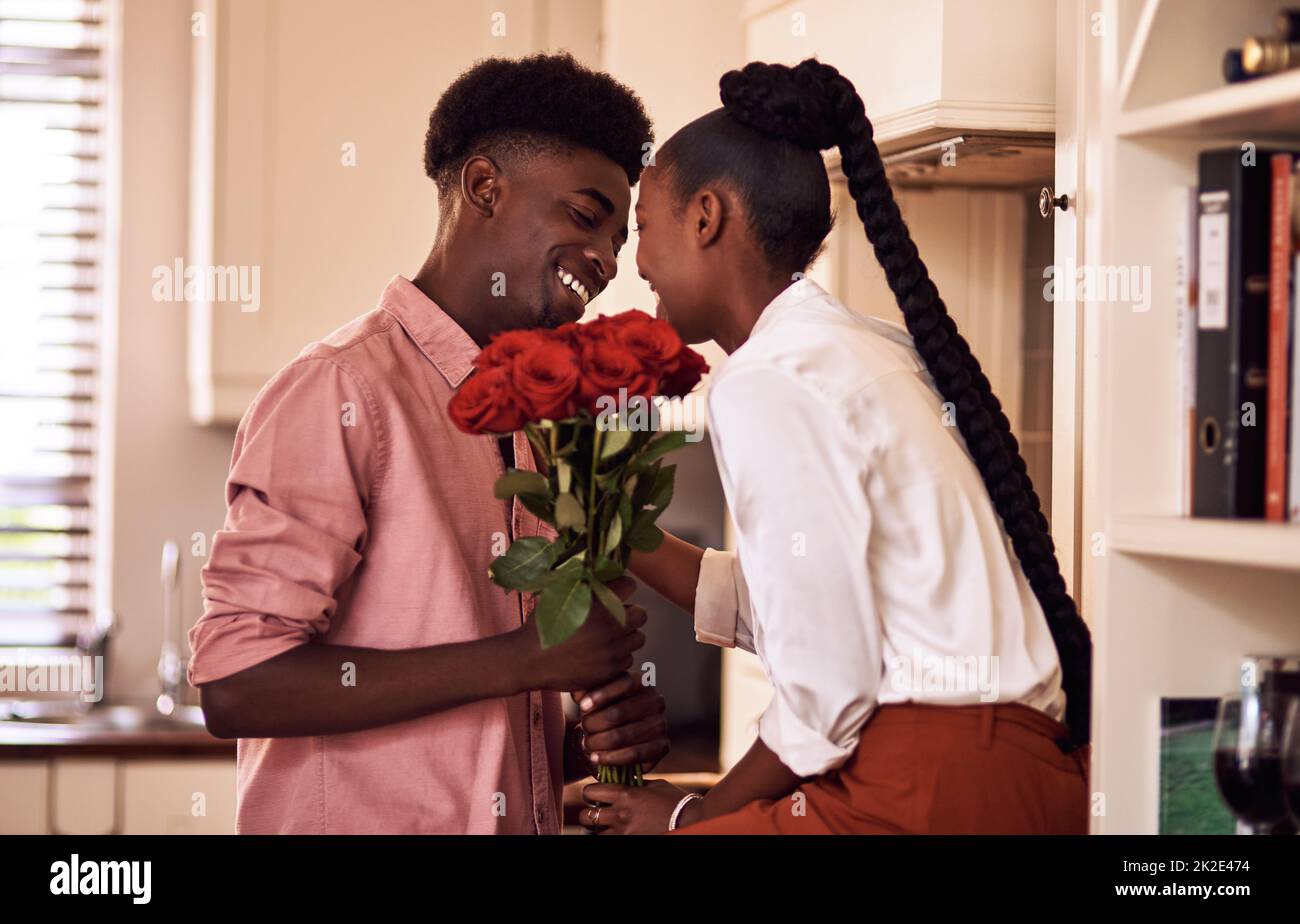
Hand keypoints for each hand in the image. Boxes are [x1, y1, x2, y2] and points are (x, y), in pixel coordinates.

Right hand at [509, 577, 644, 692]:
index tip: (617, 592)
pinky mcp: (610, 669)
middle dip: (630, 614)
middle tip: (617, 618)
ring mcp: (611, 649)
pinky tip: (601, 654)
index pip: (629, 585)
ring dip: (626, 637)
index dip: (623, 587)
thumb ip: (580, 582)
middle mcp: (608, 625)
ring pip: (637, 638)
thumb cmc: (541, 626)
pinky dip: (618, 657)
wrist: (529, 660)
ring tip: (609, 637)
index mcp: (597, 602)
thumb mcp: (557, 595)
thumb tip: (597, 567)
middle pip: (641, 614)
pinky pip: (628, 659)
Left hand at [572, 673, 668, 771]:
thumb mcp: (596, 695)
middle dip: (593, 724)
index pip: (626, 683)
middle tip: (583, 729)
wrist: (621, 733)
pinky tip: (595, 758)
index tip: (582, 706)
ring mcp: (661, 724)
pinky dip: (610, 758)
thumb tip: (578, 694)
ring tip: (585, 744)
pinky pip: (634, 754)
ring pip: (622, 736)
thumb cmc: (605, 708)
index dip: (602, 694)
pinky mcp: (663, 746)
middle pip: (619, 713)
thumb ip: (586, 690)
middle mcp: (656, 701)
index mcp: (643, 682)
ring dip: (597, 742)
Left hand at [579, 779, 692, 834]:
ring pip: (595, 833)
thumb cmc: (675, 801)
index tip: (595, 793)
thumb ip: (635, 785)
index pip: (591, 791)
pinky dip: (610, 836)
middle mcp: (621, 814)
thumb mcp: (654, 785)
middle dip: (589, 812)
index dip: (590, 791)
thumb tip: (621, 782)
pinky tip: (618, 831)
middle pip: (586, 816)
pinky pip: (610, 841)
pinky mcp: (629, 842)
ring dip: (599, 828)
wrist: (691, 821)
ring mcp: (624, 832)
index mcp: (626, 794)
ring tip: (607, 824)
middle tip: (597, 810)